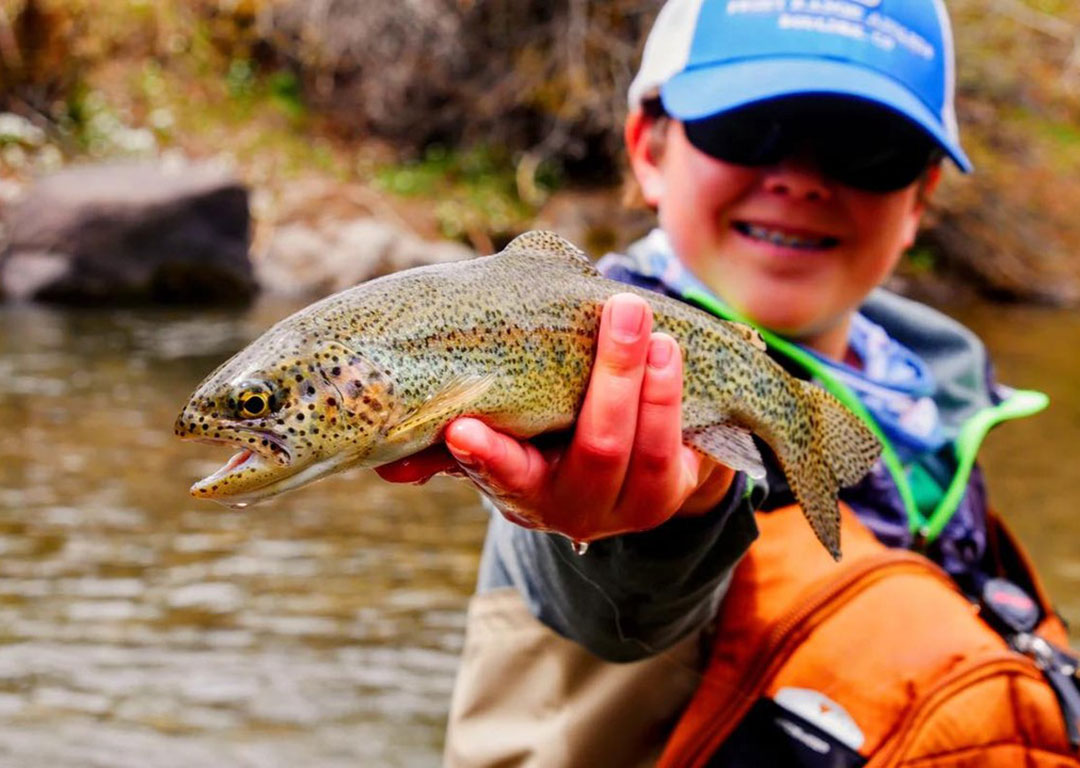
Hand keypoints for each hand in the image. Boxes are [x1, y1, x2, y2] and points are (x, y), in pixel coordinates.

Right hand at [375, 294, 734, 540]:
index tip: (463, 426)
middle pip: (595, 451)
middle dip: (612, 380)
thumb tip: (385, 465)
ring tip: (655, 326)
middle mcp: (573, 506)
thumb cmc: (541, 441)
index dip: (484, 455)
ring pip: (645, 450)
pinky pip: (679, 452)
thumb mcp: (500, 442)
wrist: (615, 481)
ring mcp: (627, 504)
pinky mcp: (671, 493)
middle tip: (618, 310)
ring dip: (653, 386)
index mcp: (521, 490)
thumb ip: (450, 444)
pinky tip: (673, 353)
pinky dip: (675, 400)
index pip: (500, 475)